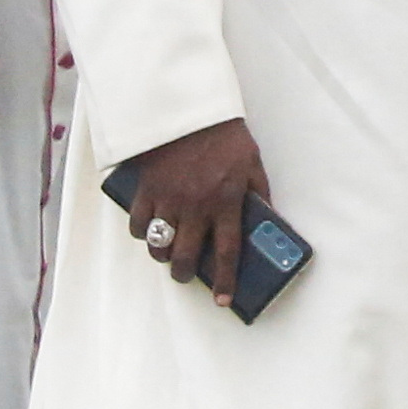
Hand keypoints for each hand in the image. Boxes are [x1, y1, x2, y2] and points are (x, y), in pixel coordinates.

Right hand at [116, 116, 274, 303]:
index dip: (225, 282)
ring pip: (159, 246)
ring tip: (167, 252)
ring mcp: (169, 199)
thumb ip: (259, 194)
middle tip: (184, 274)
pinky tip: (148, 230)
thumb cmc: (224, 135)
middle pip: (185, 257)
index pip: (227, 252)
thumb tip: (269, 220)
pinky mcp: (148, 189)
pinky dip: (141, 232)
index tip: (223, 301)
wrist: (189, 107)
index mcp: (226, 202)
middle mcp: (196, 207)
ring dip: (162, 255)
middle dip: (183, 274)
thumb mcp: (252, 163)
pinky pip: (139, 223)